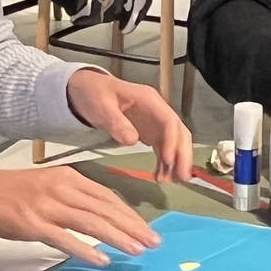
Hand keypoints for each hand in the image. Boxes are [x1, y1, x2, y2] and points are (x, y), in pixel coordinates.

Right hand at [0, 165, 158, 266]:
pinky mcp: (33, 224)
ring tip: (137, 251)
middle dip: (133, 227)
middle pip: (105, 209)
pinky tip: (102, 260)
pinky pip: (65, 239)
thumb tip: (99, 214)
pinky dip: (86, 250)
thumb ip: (72, 197)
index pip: (107, 196)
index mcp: (67, 177)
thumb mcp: (45, 185)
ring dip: (118, 238)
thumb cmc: (7, 193)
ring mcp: (47, 206)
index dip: (130, 213)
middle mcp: (61, 188)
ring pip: (92, 223)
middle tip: (153, 242)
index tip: (147, 228)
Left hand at [67, 68, 190, 178]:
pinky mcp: (150, 132)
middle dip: (182, 154)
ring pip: (174, 142)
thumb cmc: (95, 94)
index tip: (168, 160)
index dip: (171, 141)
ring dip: (176, 161)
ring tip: (173, 180)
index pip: (169, 121)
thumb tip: (132, 140)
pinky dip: (164, 162)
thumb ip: (116, 122)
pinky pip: (162, 148)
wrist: (88, 90)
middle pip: (178, 132)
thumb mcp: (102, 106)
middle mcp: (157, 111)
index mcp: (149, 100)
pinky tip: (161, 175)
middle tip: (182, 176)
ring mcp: (155, 122)